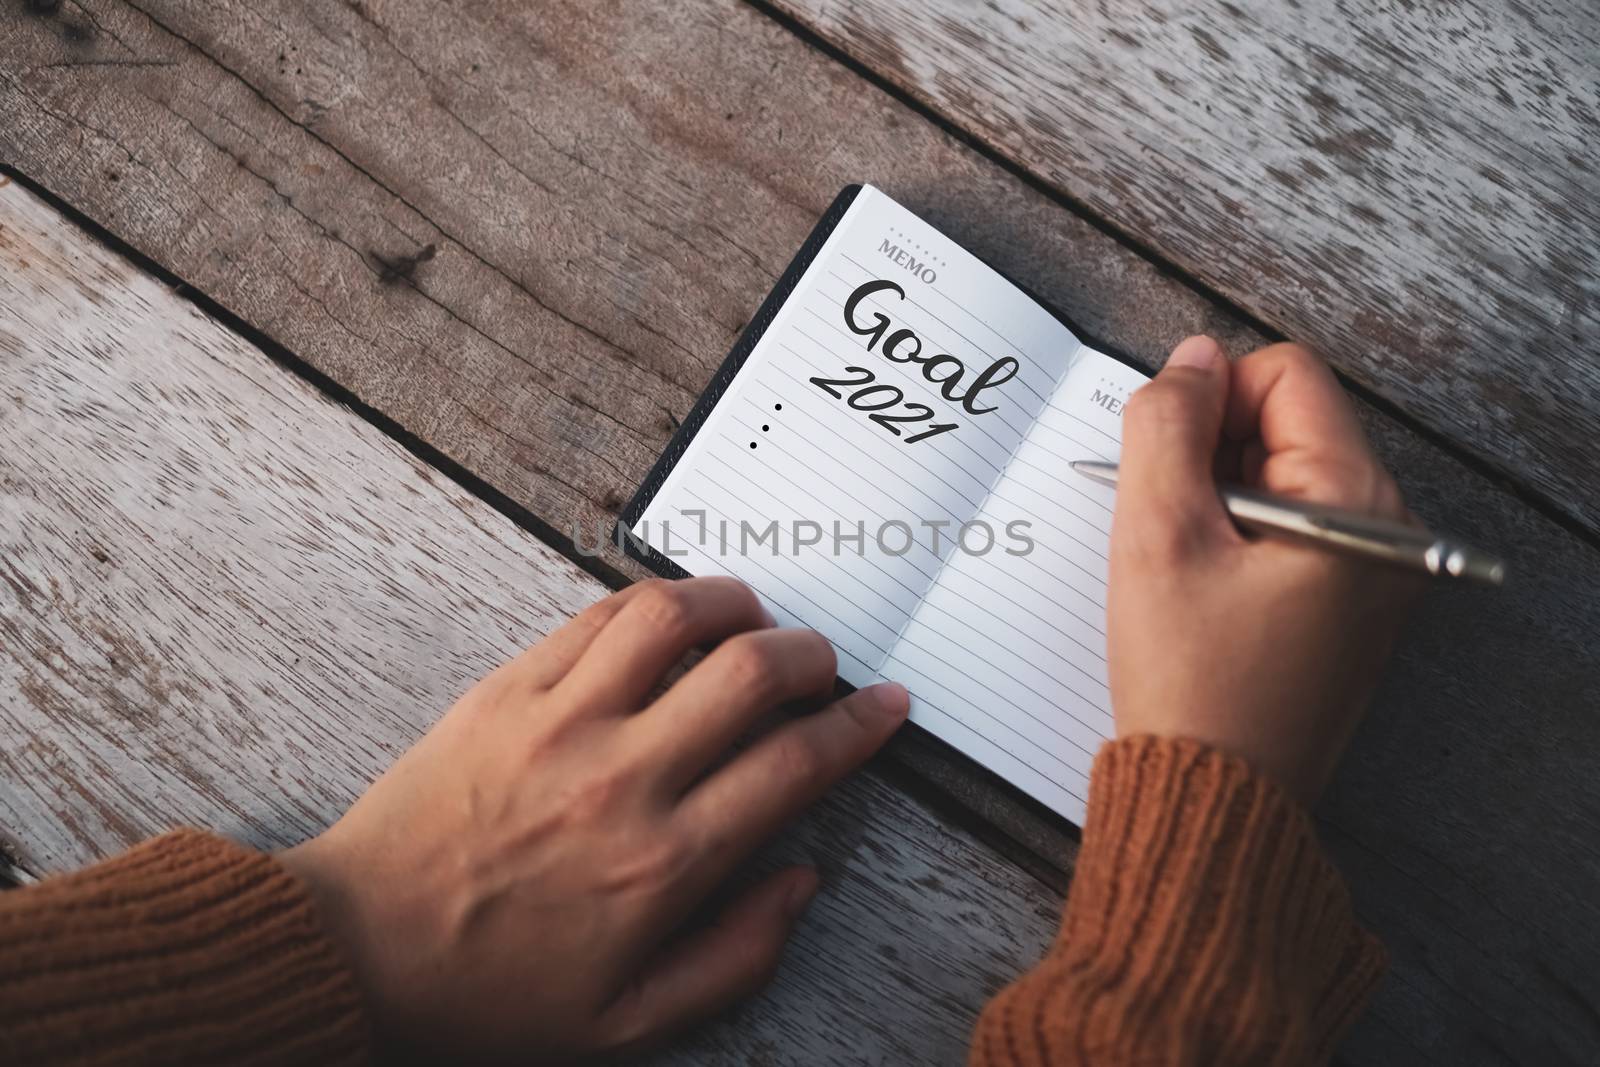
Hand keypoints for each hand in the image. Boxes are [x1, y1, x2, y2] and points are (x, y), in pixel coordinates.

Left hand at [279, 577, 907, 1060]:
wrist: (359, 948)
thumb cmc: (487, 989)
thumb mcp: (628, 1018)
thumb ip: (736, 956)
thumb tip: (800, 881)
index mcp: (662, 863)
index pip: (795, 765)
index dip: (857, 726)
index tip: (880, 708)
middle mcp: (622, 779)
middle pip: (752, 675)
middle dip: (811, 654)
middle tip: (821, 662)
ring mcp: (561, 722)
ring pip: (674, 618)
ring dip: (734, 603)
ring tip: (753, 617)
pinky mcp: (507, 690)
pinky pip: (595, 618)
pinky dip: (650, 602)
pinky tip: (669, 617)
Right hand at [1108, 336, 1416, 802]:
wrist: (1211, 798)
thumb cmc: (1190, 680)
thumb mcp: (1158, 535)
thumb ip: (1168, 424)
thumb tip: (1190, 358)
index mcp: (1357, 501)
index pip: (1284, 375)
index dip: (1208, 402)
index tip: (1169, 471)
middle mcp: (1386, 526)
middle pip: (1286, 421)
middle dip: (1211, 454)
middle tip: (1174, 533)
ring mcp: (1371, 566)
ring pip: (1277, 473)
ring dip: (1215, 498)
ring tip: (1187, 570)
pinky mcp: (1346, 599)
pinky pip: (1285, 525)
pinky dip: (1232, 537)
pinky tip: (1202, 592)